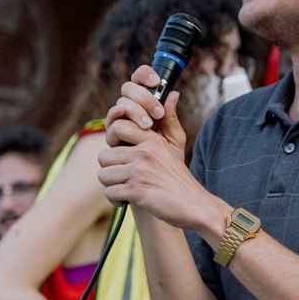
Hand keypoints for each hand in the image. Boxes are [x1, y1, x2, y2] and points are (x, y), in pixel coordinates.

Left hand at [99, 77, 217, 231]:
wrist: (195, 205)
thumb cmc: (180, 178)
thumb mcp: (176, 145)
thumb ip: (169, 120)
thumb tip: (173, 93)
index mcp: (151, 140)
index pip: (117, 127)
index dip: (112, 141)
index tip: (119, 154)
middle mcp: (144, 153)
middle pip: (104, 155)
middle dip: (109, 169)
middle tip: (120, 176)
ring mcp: (140, 171)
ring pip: (103, 175)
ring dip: (111, 185)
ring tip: (123, 189)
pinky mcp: (137, 191)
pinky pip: (110, 192)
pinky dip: (116, 200)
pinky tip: (126, 201)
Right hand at [105, 68, 185, 156]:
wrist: (156, 185)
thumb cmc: (167, 160)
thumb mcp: (174, 139)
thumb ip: (172, 118)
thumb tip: (174, 93)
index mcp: (146, 106)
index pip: (140, 81)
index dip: (144, 75)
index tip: (157, 81)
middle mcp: (130, 111)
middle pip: (127, 89)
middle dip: (143, 97)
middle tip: (157, 112)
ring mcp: (119, 123)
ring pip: (120, 104)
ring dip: (134, 110)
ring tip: (148, 124)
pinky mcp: (113, 138)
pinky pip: (111, 123)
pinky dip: (117, 119)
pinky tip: (124, 119)